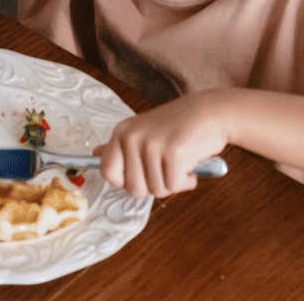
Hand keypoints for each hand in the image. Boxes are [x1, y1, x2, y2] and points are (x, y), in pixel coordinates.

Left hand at [94, 90, 228, 197]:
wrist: (209, 112)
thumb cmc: (176, 126)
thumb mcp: (142, 132)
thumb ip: (120, 146)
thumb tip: (93, 154)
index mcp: (121, 133)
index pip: (106, 172)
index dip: (124, 181)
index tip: (142, 173)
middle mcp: (131, 137)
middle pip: (133, 189)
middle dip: (153, 186)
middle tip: (166, 168)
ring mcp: (151, 144)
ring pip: (156, 190)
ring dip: (173, 183)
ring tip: (180, 161)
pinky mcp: (173, 152)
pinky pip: (175, 186)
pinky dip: (187, 181)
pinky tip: (190, 163)